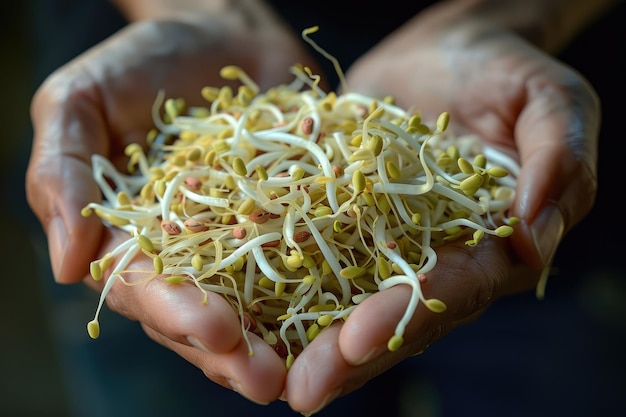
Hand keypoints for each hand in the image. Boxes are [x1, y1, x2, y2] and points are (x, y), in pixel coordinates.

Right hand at [26, 14, 320, 403]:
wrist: (220, 31)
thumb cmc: (140, 62)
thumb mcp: (81, 101)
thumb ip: (61, 174)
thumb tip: (64, 265)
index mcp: (133, 238)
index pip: (147, 290)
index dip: (177, 314)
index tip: (215, 331)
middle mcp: (190, 252)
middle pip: (206, 313)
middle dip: (233, 349)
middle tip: (268, 380)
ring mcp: (245, 239)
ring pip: (258, 302)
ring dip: (280, 339)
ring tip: (307, 370)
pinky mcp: (292, 218)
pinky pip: (309, 255)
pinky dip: (326, 285)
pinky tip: (350, 313)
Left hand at [283, 13, 598, 413]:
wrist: (448, 52)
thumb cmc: (507, 71)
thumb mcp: (551, 100)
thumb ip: (558, 160)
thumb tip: (532, 231)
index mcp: (490, 246)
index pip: (452, 289)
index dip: (407, 313)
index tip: (359, 337)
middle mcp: (435, 256)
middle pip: (393, 313)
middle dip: (348, 352)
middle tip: (301, 389)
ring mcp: (385, 240)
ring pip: (347, 297)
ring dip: (307, 335)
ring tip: (262, 370)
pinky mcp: (345, 215)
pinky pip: (312, 250)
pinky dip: (278, 277)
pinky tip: (242, 303)